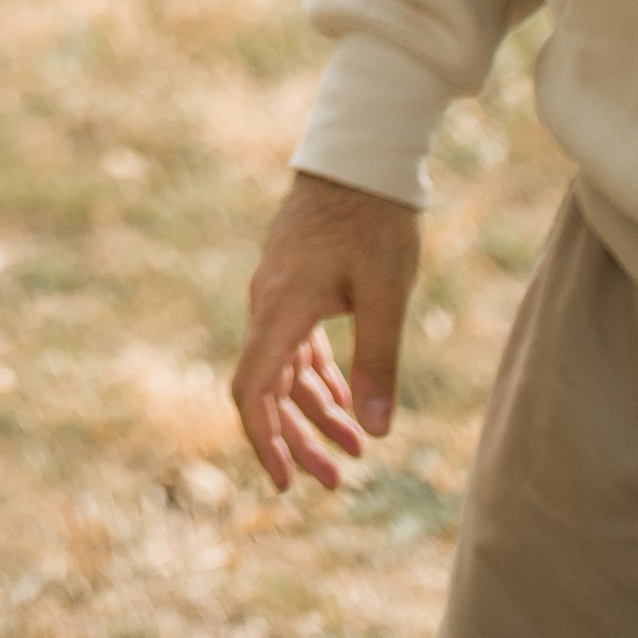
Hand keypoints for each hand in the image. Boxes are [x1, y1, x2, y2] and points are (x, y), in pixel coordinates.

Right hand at [231, 171, 423, 493]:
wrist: (359, 155)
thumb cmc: (374, 220)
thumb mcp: (386, 295)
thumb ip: (378, 363)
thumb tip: (375, 432)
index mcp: (280, 309)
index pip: (252, 389)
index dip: (264, 441)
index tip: (285, 482)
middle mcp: (267, 303)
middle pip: (266, 387)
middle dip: (297, 439)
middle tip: (335, 480)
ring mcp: (277, 291)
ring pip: (283, 367)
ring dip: (312, 411)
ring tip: (355, 450)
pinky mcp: (293, 281)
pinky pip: (294, 343)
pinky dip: (317, 378)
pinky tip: (347, 400)